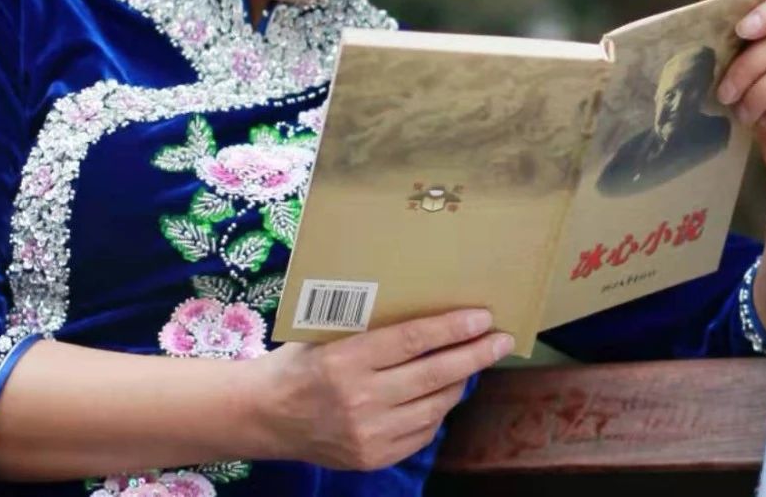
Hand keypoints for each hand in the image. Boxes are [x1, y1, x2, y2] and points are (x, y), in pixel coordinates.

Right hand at [248, 308, 512, 470]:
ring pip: (435, 406)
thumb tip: (424, 308)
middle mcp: (361, 398)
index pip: (413, 340)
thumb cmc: (297, 361)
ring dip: (460, 382)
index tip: (483, 317)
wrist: (264, 416)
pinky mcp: (374, 457)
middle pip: (434, 374)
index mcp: (346, 359)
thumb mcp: (324, 333)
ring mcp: (370, 433)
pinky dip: (438, 410)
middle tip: (501, 340)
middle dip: (474, 355)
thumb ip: (368, 326)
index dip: (453, 328)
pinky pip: (422, 432)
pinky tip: (444, 392)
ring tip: (475, 362)